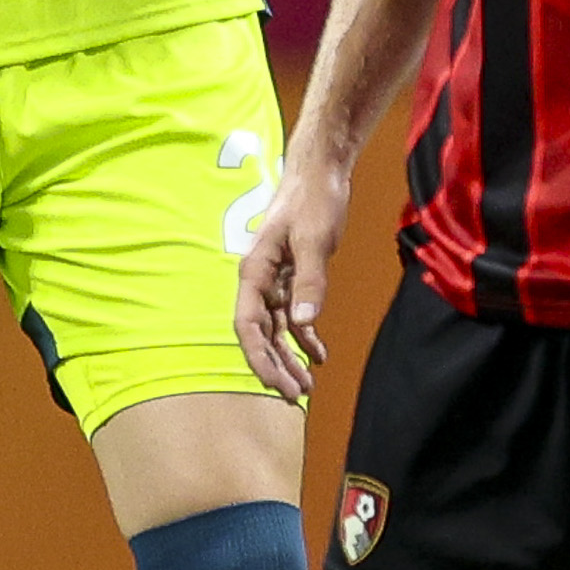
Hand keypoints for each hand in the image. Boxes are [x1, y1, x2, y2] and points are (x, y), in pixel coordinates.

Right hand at [233, 152, 355, 404]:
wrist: (321, 172)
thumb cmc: (313, 199)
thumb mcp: (314, 239)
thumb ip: (309, 282)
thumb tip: (303, 324)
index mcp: (255, 271)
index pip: (248, 325)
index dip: (259, 358)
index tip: (276, 384)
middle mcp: (260, 280)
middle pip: (262, 334)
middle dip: (276, 367)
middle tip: (296, 397)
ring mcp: (276, 280)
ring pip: (277, 330)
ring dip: (289, 358)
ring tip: (307, 386)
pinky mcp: (293, 277)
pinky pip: (294, 316)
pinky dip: (305, 337)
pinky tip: (318, 355)